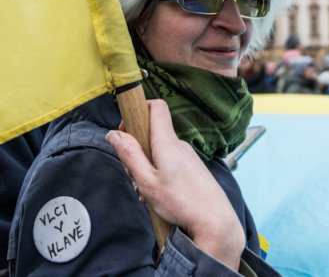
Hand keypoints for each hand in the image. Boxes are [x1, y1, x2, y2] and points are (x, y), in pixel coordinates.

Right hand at [108, 99, 243, 269]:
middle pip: (153, 134)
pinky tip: (159, 196)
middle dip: (137, 150)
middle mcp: (180, 145)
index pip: (156, 107)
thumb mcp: (147, 181)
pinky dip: (160, 174)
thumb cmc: (180, 202)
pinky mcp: (193, 169)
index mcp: (167, 142)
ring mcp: (188, 156)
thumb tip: (114, 134)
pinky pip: (171, 163)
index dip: (139, 110)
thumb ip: (129, 155)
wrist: (214, 221)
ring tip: (146, 193)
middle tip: (133, 175)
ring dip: (148, 167)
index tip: (126, 129)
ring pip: (160, 152)